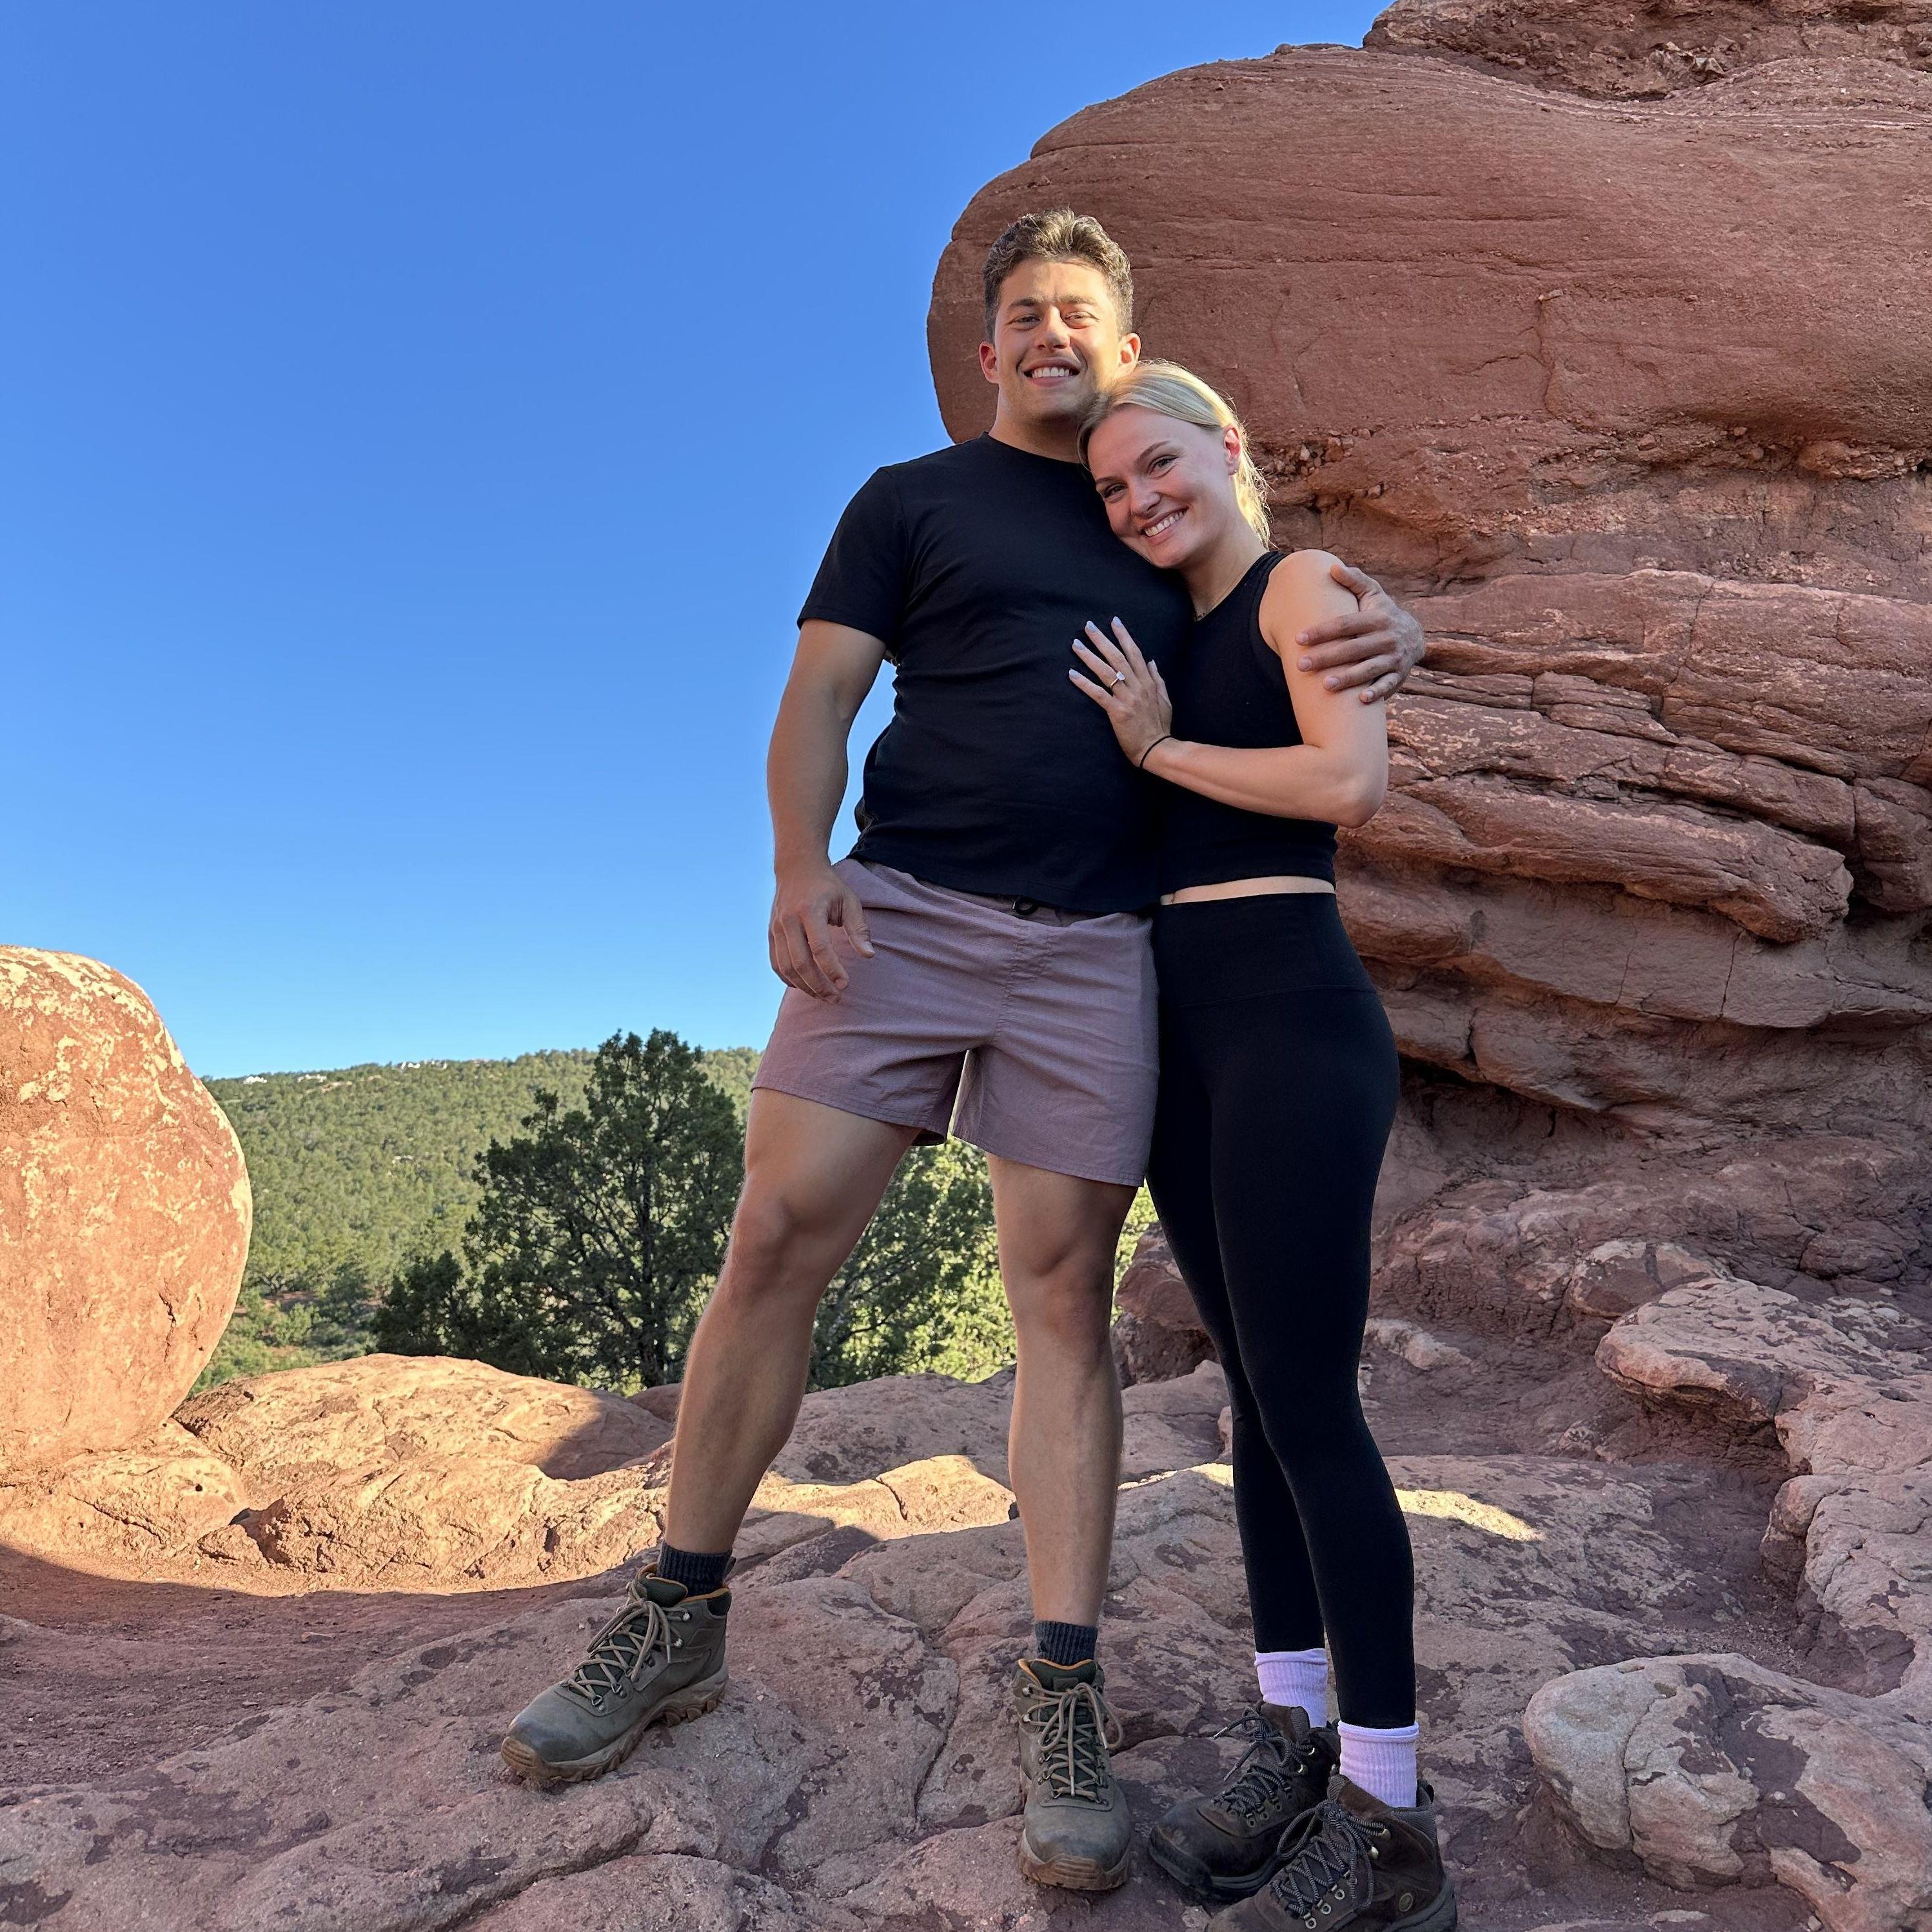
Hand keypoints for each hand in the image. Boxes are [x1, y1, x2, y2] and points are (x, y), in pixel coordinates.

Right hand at [768, 861, 872, 999]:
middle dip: (818, 985)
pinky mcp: (771, 934)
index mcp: (809, 910)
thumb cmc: (828, 887)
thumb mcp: (849, 902)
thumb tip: (869, 956)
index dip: (832, 969)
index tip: (845, 984)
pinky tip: (806, 986)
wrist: (797, 868)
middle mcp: (788, 920)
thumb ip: (858, 929)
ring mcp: (776, 928)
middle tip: (836, 998)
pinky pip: (777, 964)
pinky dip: (790, 979)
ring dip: (805, 986)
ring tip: (824, 996)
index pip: (820, 947)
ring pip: (786, 967)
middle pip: (800, 963)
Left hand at [1070, 617, 1172, 764]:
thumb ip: (1157, 679)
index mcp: (1148, 682)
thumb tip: (1151, 661)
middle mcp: (1137, 686)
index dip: (1123, 636)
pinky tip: (1072, 674)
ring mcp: (1127, 698)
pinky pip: (1098, 694)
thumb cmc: (1160, 726)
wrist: (1157, 748)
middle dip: (1102, 640)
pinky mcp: (1117, 711)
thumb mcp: (1165, 699)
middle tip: (1088, 626)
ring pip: (1106, 672)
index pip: (1134, 653)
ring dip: (1089, 657)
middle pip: (1117, 657)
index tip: (1114, 622)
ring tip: (1076, 645)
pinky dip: (1084, 683)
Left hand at [1296, 560, 1424, 703]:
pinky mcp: (1399, 675)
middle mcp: (1387, 637)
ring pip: (1368, 668)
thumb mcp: (1373, 594)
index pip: (1345, 624)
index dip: (1322, 631)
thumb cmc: (1383, 613)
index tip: (1299, 638)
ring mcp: (1394, 657)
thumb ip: (1354, 580)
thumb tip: (1333, 568)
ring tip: (1325, 685)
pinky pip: (1388, 685)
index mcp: (1377, 618)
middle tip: (1301, 665)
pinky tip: (1361, 700)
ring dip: (1348, 678)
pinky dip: (1377, 692)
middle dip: (1326, 657)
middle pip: (1352, 649)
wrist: (1415, 635)